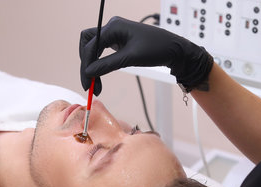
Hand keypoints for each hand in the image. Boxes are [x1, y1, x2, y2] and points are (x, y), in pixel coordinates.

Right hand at [79, 16, 213, 95]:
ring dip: (92, 66)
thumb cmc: (156, 49)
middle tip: (88, 84)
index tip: (87, 81)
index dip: (86, 64)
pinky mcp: (119, 42)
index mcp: (114, 26)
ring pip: (93, 49)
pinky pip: (102, 52)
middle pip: (88, 44)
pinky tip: (100, 77)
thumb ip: (107, 65)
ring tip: (95, 85)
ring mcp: (115, 34)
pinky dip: (100, 65)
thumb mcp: (130, 58)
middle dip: (86, 64)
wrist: (173, 50)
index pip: (90, 45)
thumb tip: (88, 72)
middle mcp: (112, 28)